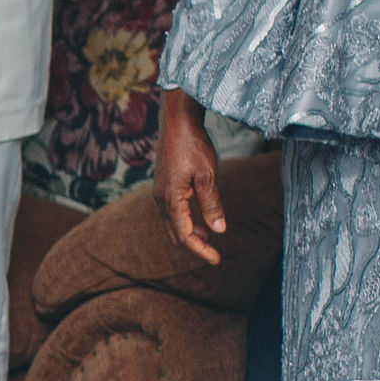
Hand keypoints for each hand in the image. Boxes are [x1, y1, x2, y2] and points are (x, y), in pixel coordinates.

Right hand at [156, 88, 225, 266]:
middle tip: (214, 254)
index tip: (217, 260)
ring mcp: (160, 191)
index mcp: (171, 199)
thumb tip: (219, 230)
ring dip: (189, 233)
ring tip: (209, 238)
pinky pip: (172, 211)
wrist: (177, 120)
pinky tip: (199, 218)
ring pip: (172, 223)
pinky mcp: (163, 184)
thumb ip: (212, 204)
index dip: (201, 251)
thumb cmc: (193, 144)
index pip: (185, 235)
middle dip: (194, 246)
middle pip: (175, 234)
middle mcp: (161, 198)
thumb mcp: (208, 175)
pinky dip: (185, 220)